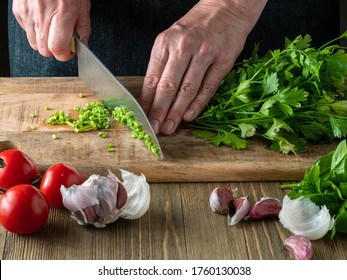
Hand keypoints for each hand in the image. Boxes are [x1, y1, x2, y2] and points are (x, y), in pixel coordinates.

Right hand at [12, 0, 90, 60]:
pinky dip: (35, 32)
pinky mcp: (19, 10)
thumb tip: (83, 45)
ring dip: (45, 43)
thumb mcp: (83, 6)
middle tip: (63, 41)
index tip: (70, 51)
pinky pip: (26, 31)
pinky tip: (43, 22)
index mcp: (62, 14)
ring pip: (34, 44)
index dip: (65, 55)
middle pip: (45, 50)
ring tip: (53, 30)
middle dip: (56, 51)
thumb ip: (83, 28)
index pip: (57, 47)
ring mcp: (29, 13)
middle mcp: (43, 15)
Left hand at [140, 0, 266, 134]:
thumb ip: (162, 66)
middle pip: (167, 86)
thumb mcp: (172, 40)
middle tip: (155, 128)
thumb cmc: (196, 27)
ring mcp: (204, 53)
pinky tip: (189, 116)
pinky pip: (208, 86)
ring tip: (170, 127)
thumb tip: (152, 96)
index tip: (144, 117)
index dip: (147, 101)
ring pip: (187, 89)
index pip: (152, 78)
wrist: (226, 8)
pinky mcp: (223, 60)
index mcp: (165, 43)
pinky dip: (198, 104)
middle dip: (159, 111)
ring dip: (176, 112)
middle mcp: (183, 47)